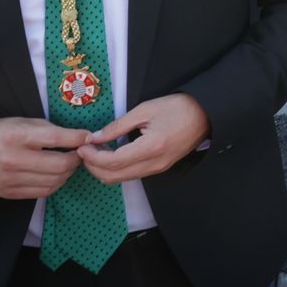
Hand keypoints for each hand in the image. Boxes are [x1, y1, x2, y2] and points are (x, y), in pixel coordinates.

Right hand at [0, 116, 88, 199]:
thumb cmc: (0, 134)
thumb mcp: (23, 123)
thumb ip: (50, 130)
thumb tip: (80, 137)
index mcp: (17, 136)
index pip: (55, 139)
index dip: (77, 139)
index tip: (88, 138)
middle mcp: (14, 159)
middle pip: (58, 165)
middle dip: (76, 160)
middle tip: (80, 154)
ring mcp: (11, 180)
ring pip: (54, 181)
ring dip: (67, 173)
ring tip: (69, 164)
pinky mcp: (11, 193)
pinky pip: (43, 191)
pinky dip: (55, 183)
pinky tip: (56, 175)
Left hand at [77, 94, 210, 184]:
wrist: (205, 115)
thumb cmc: (177, 107)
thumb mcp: (145, 110)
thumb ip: (118, 126)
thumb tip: (95, 137)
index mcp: (150, 147)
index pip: (113, 162)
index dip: (93, 157)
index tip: (82, 145)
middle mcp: (154, 164)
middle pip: (114, 177)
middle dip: (93, 167)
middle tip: (85, 149)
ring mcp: (157, 169)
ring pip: (121, 179)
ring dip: (103, 169)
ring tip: (95, 151)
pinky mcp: (159, 169)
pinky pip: (131, 174)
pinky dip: (116, 168)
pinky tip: (111, 153)